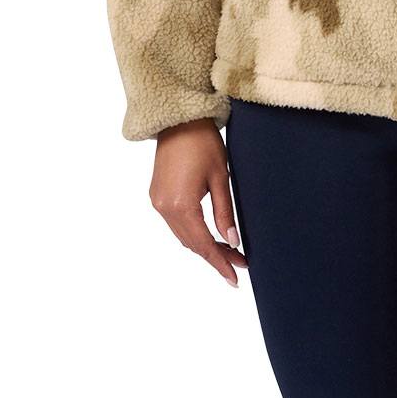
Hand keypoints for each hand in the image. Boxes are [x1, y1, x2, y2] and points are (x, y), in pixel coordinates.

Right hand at [149, 118, 248, 286]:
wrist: (179, 120)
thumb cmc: (204, 143)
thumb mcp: (220, 178)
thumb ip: (225, 213)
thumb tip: (232, 242)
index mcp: (181, 205)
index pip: (203, 244)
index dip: (220, 263)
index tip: (235, 278)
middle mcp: (164, 208)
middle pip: (192, 243)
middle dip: (215, 256)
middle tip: (239, 264)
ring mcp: (158, 202)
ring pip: (183, 235)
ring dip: (204, 245)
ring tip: (229, 252)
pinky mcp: (157, 195)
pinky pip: (176, 223)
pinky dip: (193, 232)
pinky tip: (209, 234)